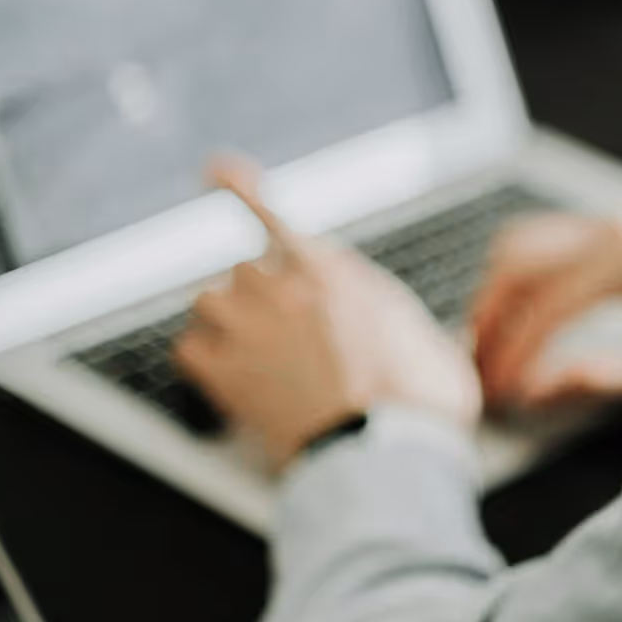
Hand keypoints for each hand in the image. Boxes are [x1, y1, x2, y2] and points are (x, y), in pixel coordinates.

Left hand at [174, 158, 480, 467]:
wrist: (386, 453)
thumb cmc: (419, 402)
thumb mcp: (431, 341)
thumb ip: (409, 322)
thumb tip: (432, 336)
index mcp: (336, 273)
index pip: (273, 217)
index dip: (241, 188)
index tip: (217, 168)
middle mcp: (285, 290)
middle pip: (246, 270)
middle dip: (262, 296)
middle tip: (286, 334)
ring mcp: (250, 330)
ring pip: (209, 301)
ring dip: (227, 322)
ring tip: (255, 354)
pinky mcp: (225, 374)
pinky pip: (189, 348)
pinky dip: (203, 358)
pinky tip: (226, 373)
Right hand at [470, 215, 621, 412]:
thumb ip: (604, 377)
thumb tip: (535, 393)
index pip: (548, 309)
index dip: (515, 356)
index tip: (500, 395)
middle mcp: (616, 227)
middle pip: (518, 266)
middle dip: (490, 322)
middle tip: (479, 375)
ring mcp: (610, 219)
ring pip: (520, 245)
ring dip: (495, 295)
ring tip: (487, 350)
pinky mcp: (610, 225)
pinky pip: (541, 239)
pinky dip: (515, 276)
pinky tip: (512, 320)